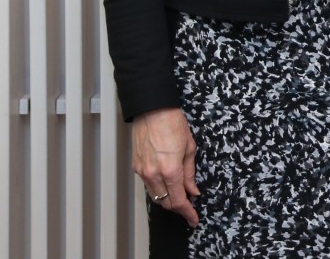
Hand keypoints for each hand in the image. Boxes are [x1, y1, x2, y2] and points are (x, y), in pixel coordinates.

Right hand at [131, 106, 199, 225]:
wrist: (152, 109)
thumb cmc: (172, 123)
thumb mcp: (189, 148)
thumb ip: (190, 173)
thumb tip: (193, 190)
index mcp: (170, 170)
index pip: (179, 201)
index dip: (187, 213)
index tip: (193, 219)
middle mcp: (154, 174)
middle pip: (165, 202)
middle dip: (178, 208)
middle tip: (189, 208)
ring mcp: (143, 171)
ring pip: (155, 196)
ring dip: (167, 200)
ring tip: (179, 196)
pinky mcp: (136, 166)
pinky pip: (149, 185)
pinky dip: (158, 189)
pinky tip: (167, 185)